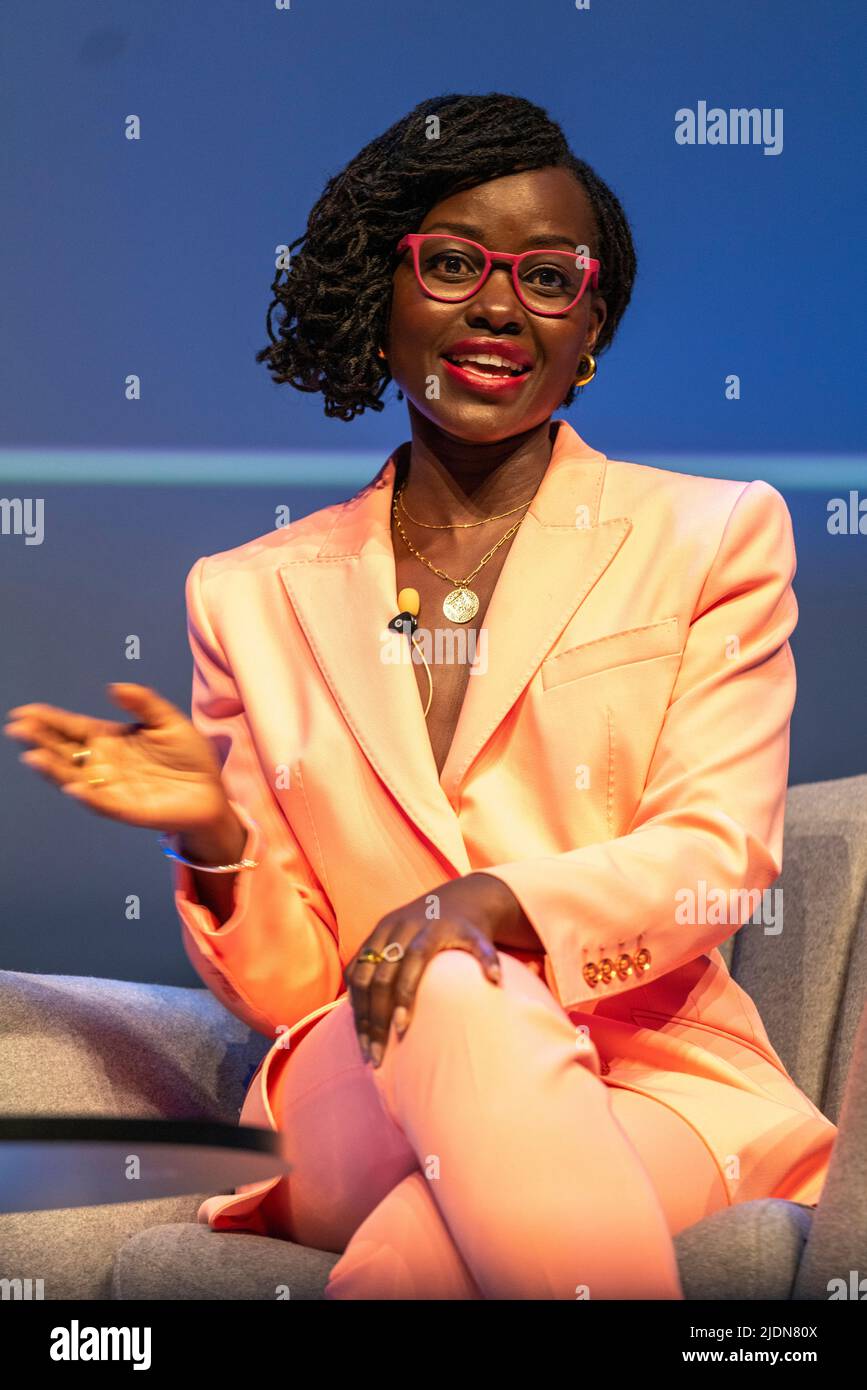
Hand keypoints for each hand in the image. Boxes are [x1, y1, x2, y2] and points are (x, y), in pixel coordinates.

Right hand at [3, 682, 229, 833]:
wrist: (212, 790)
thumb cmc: (188, 756)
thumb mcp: (168, 720)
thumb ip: (144, 702)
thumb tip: (115, 687)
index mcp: (109, 739)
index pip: (72, 727)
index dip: (49, 720)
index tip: (25, 712)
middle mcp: (103, 763)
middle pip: (64, 751)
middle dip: (41, 740)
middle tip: (18, 728)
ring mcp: (111, 787)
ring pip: (74, 778)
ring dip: (53, 769)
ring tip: (32, 756)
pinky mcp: (126, 808)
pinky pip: (102, 802)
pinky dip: (88, 796)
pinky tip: (73, 787)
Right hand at [343, 873, 523, 1066]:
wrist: (448, 903)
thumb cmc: (466, 932)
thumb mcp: (481, 940)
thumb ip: (488, 958)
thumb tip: (496, 980)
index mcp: (428, 930)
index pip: (411, 962)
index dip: (404, 995)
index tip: (402, 1029)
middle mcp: (399, 929)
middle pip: (379, 976)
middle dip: (376, 1018)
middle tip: (377, 1056)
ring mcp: (380, 932)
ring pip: (361, 976)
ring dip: (360, 1014)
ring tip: (366, 1049)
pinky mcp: (369, 938)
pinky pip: (354, 970)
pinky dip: (354, 998)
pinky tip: (360, 1026)